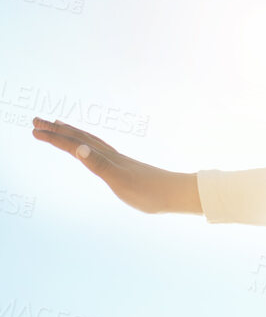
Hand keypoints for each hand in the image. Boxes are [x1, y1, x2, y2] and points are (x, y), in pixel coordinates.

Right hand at [30, 118, 200, 214]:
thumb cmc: (150, 192)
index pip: (74, 144)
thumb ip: (98, 164)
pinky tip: (92, 151)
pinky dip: (90, 146)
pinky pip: (102, 152)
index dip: (54, 137)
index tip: (34, 129)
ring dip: (73, 134)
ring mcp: (120, 161)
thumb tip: (78, 147)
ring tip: (60, 127)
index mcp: (106, 158)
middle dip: (58, 130)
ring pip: (91, 142)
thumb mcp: (119, 180)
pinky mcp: (127, 169)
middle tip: (38, 121)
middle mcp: (112, 156)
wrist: (179, 194)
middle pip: (80, 138)